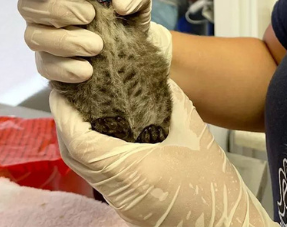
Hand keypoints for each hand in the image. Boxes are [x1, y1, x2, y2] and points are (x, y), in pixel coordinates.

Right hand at [17, 0, 170, 82]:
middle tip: (89, 16)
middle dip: (57, 10)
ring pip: (34, 37)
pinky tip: (86, 70)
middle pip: (28, 6)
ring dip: (65, 41)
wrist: (136, 46)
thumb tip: (120, 3)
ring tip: (96, 46)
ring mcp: (44, 38)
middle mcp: (44, 11)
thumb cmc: (128, 13)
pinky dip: (65, 69)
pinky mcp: (50, 64)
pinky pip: (46, 68)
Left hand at [50, 80, 276, 226]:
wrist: (222, 221)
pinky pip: (94, 175)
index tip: (65, 91)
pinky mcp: (123, 205)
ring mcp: (118, 201)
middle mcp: (119, 191)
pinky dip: (89, 151)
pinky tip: (100, 133)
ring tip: (82, 109)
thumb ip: (172, 99)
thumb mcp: (195, 134)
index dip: (66, 114)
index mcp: (134, 171)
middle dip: (65, 121)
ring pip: (81, 166)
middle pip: (72, 155)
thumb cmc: (214, 185)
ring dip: (75, 136)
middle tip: (69, 94)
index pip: (80, 141)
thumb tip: (155, 74)